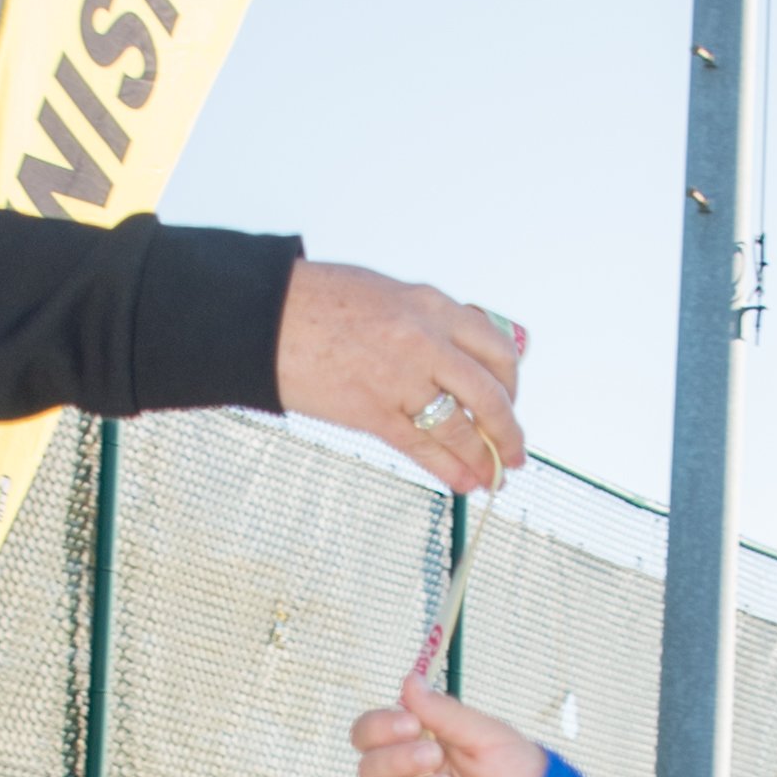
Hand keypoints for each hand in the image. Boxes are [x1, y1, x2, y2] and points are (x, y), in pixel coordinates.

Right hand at [276, 262, 528, 497]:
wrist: (262, 314)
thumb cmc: (316, 301)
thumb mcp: (386, 295)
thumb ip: (424, 322)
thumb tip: (452, 354)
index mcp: (430, 305)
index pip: (494, 348)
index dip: (510, 382)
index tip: (511, 400)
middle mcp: (426, 340)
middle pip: (490, 393)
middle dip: (509, 429)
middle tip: (514, 450)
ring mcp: (401, 378)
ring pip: (461, 427)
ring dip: (483, 458)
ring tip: (492, 476)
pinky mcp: (372, 411)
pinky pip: (422, 447)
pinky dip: (448, 468)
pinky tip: (461, 481)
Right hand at [352, 689, 549, 776]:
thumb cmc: (515, 770)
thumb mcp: (484, 735)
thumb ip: (444, 712)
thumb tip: (408, 680)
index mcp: (417, 743)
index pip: (369, 733)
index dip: (379, 728)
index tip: (412, 725)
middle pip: (368, 769)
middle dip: (398, 760)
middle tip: (437, 758)